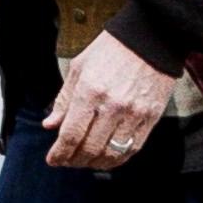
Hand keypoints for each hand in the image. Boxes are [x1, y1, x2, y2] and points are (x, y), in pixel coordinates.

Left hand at [40, 27, 170, 172]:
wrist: (151, 38)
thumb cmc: (111, 50)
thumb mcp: (79, 67)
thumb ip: (64, 99)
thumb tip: (50, 125)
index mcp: (90, 91)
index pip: (71, 134)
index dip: (59, 153)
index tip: (52, 160)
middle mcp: (112, 106)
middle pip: (90, 148)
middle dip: (74, 160)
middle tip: (67, 161)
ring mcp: (134, 113)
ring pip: (112, 153)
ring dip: (95, 163)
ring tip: (85, 161)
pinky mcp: (151, 117)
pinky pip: (133, 148)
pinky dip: (118, 159)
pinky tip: (107, 158)